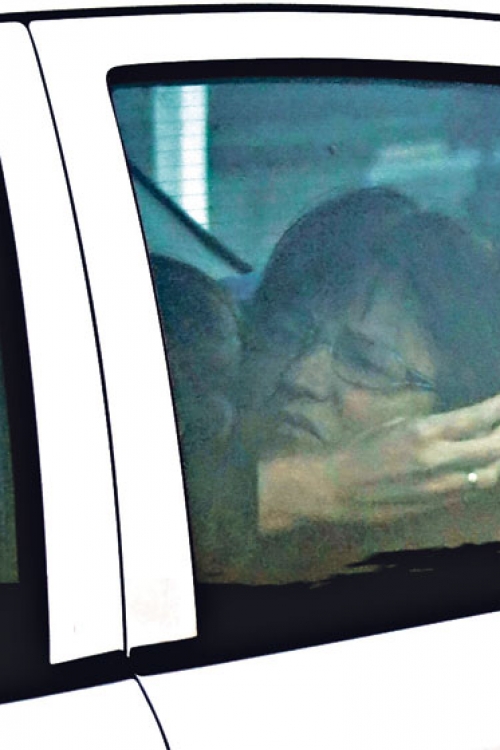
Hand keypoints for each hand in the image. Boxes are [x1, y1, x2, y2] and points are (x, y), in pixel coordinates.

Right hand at [333, 393, 499, 506]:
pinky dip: (485, 475)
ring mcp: (441, 487)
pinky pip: (473, 490)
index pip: (476, 418)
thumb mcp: (398, 424)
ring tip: (498, 443)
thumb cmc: (363, 448)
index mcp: (424, 433)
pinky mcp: (438, 505)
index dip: (498, 408)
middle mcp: (438, 460)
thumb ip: (435, 426)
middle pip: (493, 449)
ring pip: (490, 475)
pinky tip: (487, 465)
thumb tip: (466, 423)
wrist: (340, 487)